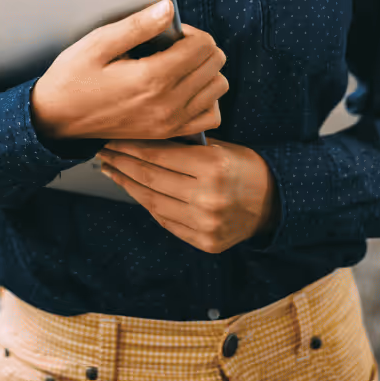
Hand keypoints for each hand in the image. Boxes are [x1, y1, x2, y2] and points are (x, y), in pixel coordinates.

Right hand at [29, 0, 227, 142]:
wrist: (56, 118)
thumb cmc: (72, 79)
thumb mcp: (98, 44)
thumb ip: (137, 26)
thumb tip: (168, 9)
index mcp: (152, 78)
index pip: (202, 46)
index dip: (190, 31)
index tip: (170, 32)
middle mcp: (167, 103)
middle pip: (215, 64)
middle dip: (200, 47)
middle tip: (174, 45)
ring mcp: (170, 122)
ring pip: (217, 88)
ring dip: (206, 71)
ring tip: (180, 65)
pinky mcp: (168, 133)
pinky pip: (209, 116)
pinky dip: (206, 99)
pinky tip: (186, 89)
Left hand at [98, 139, 278, 253]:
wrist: (275, 202)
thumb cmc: (244, 166)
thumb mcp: (219, 147)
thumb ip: (183, 147)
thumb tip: (138, 138)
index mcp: (214, 167)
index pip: (158, 155)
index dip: (130, 146)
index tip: (112, 138)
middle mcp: (209, 198)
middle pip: (150, 179)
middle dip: (122, 163)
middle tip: (104, 152)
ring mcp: (206, 224)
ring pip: (152, 202)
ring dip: (127, 185)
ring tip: (112, 171)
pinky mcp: (205, 242)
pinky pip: (166, 221)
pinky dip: (147, 204)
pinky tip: (134, 190)